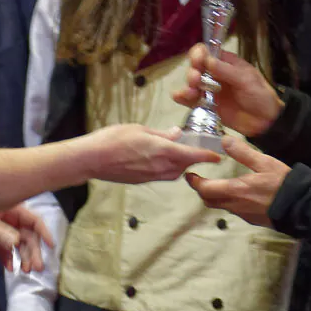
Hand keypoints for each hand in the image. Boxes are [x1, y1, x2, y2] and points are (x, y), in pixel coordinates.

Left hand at [0, 205, 53, 273]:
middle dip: (32, 251)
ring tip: (26, 271)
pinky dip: (8, 260)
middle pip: (26, 236)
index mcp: (10, 209)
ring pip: (16, 246)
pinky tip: (11, 269)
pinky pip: (3, 252)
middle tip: (37, 267)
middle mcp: (8, 220)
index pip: (32, 220)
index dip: (43, 232)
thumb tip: (17, 244)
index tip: (51, 246)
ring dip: (22, 258)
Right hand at [83, 124, 219, 183]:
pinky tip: (162, 160)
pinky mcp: (142, 180)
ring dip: (181, 164)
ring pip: (175, 173)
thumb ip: (161, 134)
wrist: (92, 160)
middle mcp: (159, 166)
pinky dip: (168, 169)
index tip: (218, 156)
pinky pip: (162, 176)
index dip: (207, 155)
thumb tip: (177, 134)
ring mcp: (150, 176)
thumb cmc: (113, 139)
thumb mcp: (140, 129)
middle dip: (194, 158)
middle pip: (185, 165)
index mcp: (161, 150)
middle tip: (198, 149)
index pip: (191, 154)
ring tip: (180, 154)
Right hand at [172, 44, 283, 136]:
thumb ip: (227, 71)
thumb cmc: (261, 97)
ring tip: (191, 93)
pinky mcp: (206, 105)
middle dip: (192, 72)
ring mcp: (210, 90)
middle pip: (195, 67)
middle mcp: (215, 74)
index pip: (207, 52)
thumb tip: (208, 60)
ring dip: (186, 85)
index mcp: (226, 62)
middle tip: (196, 81)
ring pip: (190, 83)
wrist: (266, 122)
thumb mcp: (247, 80)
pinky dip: (182, 97)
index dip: (199, 54)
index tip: (198, 62)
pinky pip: (190, 99)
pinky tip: (181, 98)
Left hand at [185, 136, 289, 227]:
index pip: (205, 189)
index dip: (195, 182)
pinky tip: (237, 193)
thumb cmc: (283, 184)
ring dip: (215, 196)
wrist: (302, 208)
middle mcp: (235, 205)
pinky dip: (228, 201)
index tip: (190, 174)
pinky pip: (233, 210)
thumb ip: (243, 152)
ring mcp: (243, 214)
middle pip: (209, 201)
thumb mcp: (264, 163)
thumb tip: (224, 140)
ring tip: (217, 184)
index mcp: (235, 190)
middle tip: (200, 179)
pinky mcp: (251, 219)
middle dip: (202, 190)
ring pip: (220, 206)